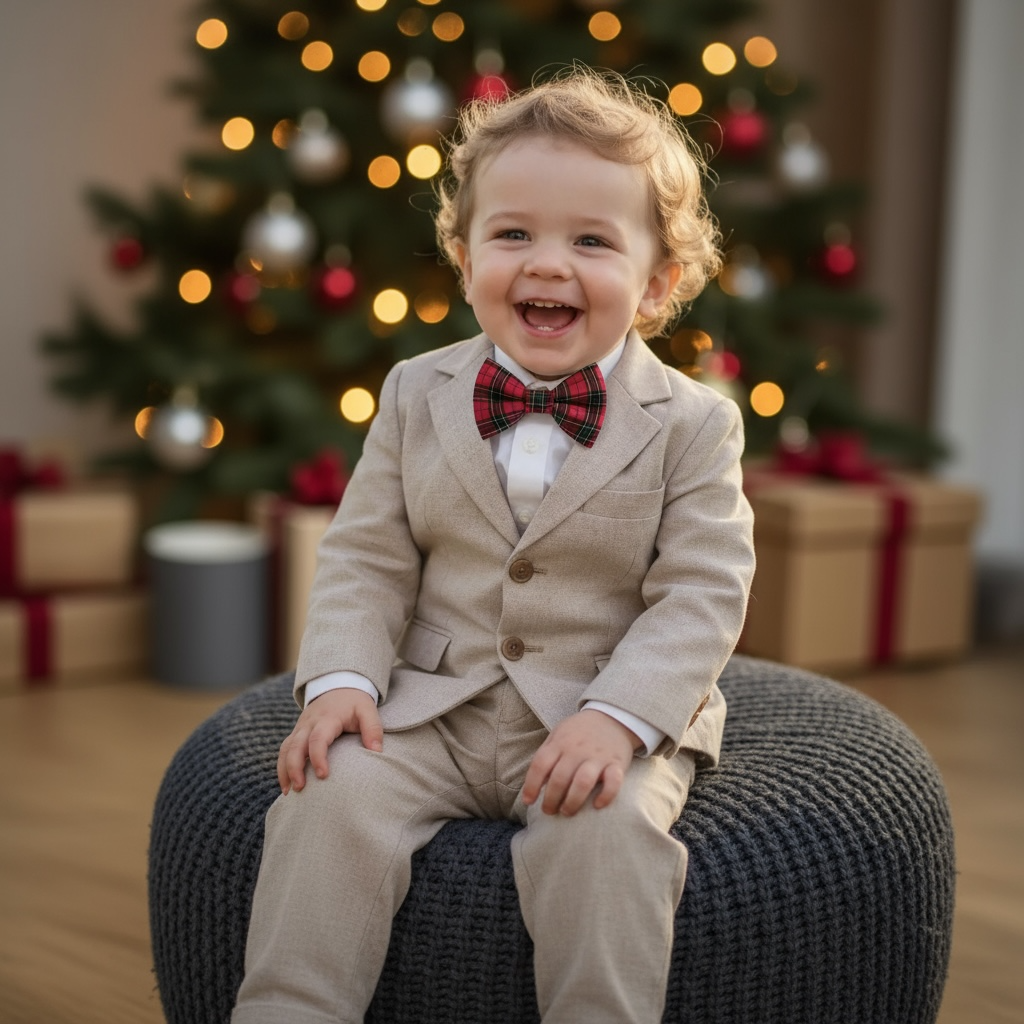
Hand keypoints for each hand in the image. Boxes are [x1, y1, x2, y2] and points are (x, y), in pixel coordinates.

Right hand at [277, 687, 382, 794]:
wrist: (338, 685)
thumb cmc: (354, 702)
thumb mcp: (367, 710)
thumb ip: (373, 728)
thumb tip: (377, 751)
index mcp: (327, 718)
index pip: (318, 739)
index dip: (318, 757)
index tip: (323, 775)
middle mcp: (309, 723)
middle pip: (295, 746)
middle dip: (294, 767)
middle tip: (300, 788)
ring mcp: (300, 728)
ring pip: (285, 749)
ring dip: (284, 770)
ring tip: (289, 792)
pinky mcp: (297, 733)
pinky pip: (284, 750)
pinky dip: (282, 767)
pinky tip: (287, 785)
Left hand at [521, 709, 640, 816]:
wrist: (612, 717)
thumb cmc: (579, 732)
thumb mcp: (558, 735)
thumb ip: (547, 756)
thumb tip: (535, 785)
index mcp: (560, 743)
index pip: (540, 765)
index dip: (531, 785)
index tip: (529, 801)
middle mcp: (577, 750)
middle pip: (560, 778)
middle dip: (551, 800)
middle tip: (549, 811)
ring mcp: (597, 757)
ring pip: (583, 782)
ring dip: (572, 801)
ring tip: (567, 812)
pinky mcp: (617, 763)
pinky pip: (613, 782)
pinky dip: (606, 795)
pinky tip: (597, 805)